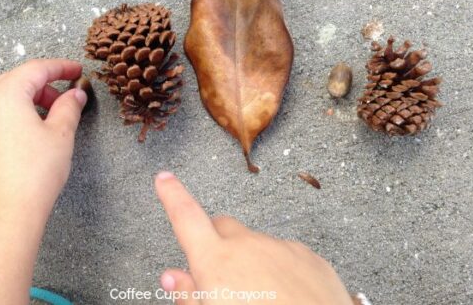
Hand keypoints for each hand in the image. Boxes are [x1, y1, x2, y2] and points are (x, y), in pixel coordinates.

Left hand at [0, 59, 86, 223]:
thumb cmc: (33, 174)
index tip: (77, 71)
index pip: (37, 69)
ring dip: (29, 99)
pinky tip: (30, 131)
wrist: (3, 214)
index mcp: (5, 93)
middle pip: (17, 80)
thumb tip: (75, 95)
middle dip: (45, 84)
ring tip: (51, 117)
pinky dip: (13, 113)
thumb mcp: (61, 134)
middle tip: (67, 97)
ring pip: (3, 97)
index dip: (61, 67)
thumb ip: (69, 107)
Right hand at [155, 172, 353, 304]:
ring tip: (258, 297)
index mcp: (216, 261)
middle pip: (222, 228)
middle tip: (218, 275)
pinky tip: (284, 297)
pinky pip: (285, 256)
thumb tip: (173, 277)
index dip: (172, 195)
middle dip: (216, 243)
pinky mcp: (308, 257)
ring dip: (251, 262)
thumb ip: (189, 295)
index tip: (164, 179)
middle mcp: (248, 246)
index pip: (186, 217)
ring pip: (256, 245)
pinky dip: (279, 270)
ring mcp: (280, 248)